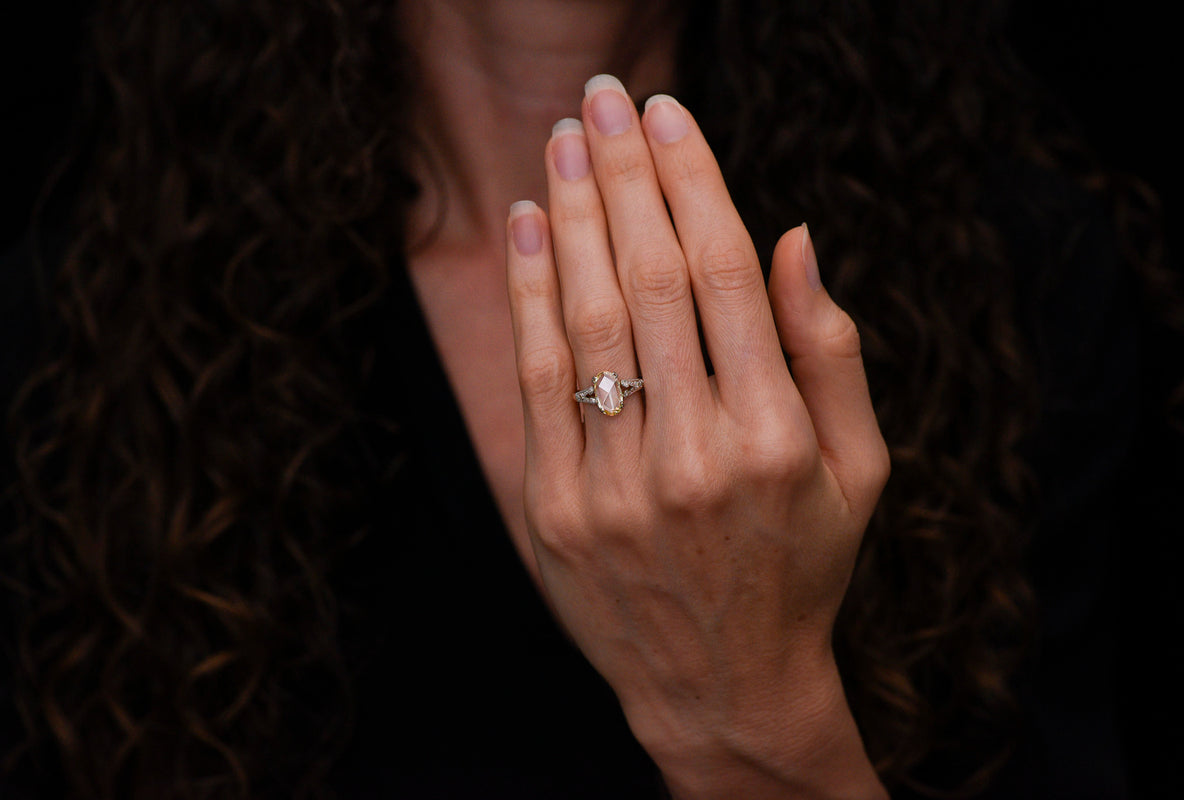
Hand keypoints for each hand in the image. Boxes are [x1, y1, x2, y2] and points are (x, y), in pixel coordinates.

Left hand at [505, 75, 889, 798]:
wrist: (720, 685)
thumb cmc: (800, 566)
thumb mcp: (858, 471)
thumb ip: (830, 354)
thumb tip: (793, 237)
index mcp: (775, 438)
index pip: (723, 275)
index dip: (693, 182)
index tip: (670, 115)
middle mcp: (694, 456)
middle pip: (649, 279)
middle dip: (625, 173)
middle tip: (605, 98)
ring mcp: (615, 486)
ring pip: (586, 319)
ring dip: (572, 216)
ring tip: (562, 141)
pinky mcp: (555, 508)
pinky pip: (537, 380)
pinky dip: (528, 295)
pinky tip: (528, 227)